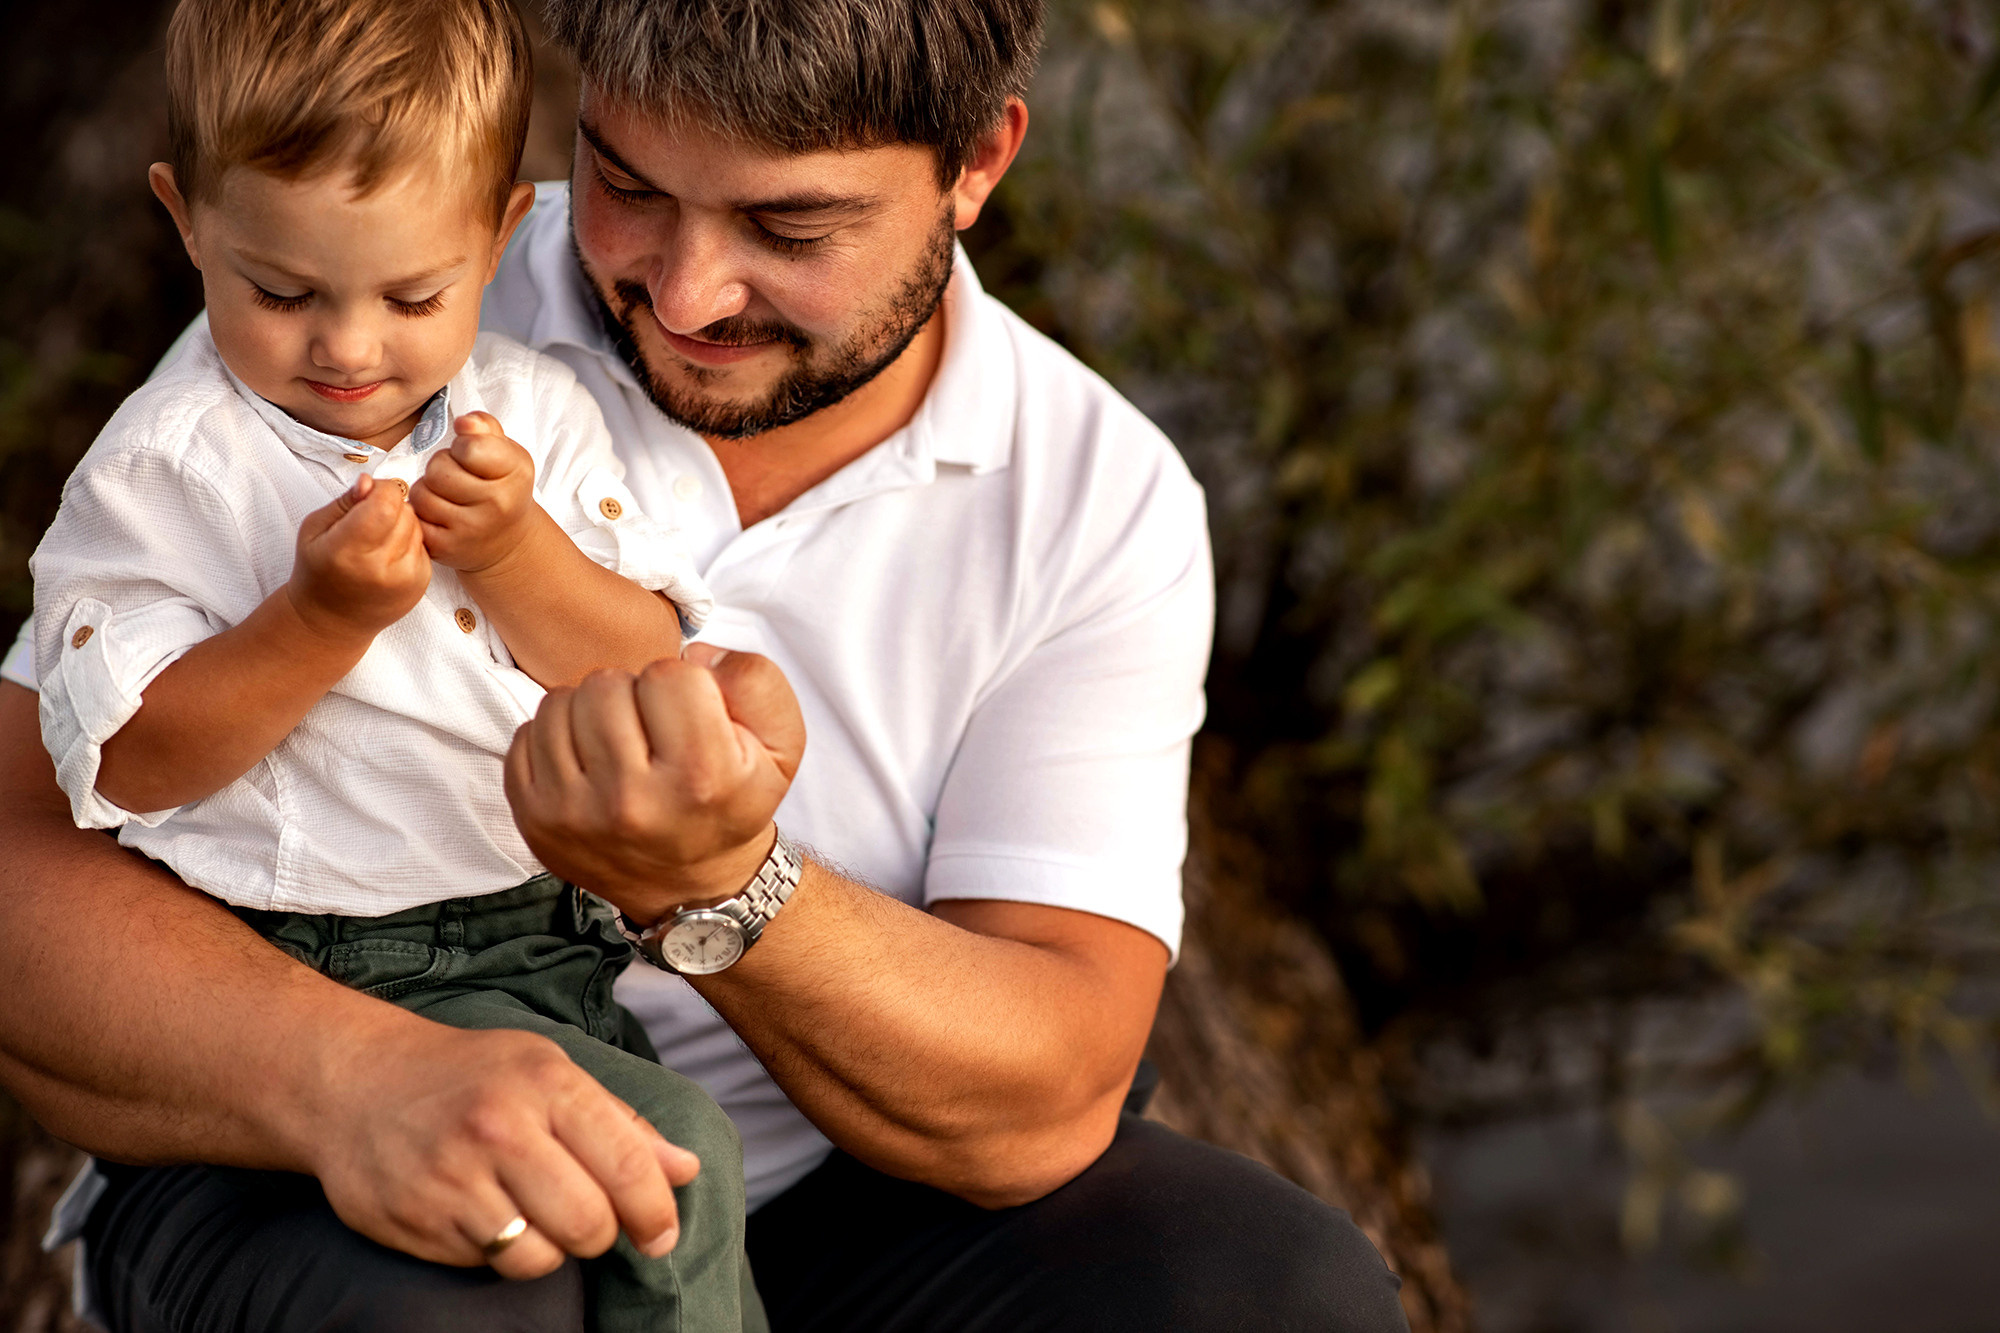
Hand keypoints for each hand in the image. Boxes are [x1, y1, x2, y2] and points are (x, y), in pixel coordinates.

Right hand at [288, 472, 429, 639]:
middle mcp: (381, 568)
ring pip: (418, 526)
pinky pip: (423, 544)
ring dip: (401, 523)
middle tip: (369, 519)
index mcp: (348, 551)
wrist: (332, 619)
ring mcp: (406, 579)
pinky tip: (388, 554)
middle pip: (405, 511)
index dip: (380, 489)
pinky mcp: (421, 584)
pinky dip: (408, 542)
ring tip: (377, 539)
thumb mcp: (315, 529)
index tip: (367, 497)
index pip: (386, 502)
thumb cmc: (319, 569)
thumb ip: (345, 501)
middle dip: (390, 505)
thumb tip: (370, 482)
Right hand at [312, 1011, 699, 1277]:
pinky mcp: (415, 1221)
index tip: (661, 1235)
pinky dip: (497, 1253)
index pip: (628, 1166)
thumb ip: (620, 1124)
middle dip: (600, 1235)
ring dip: (549, 1249)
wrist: (355, 1081)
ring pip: (538, 1258)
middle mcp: (500, 1130)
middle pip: (588, 1224)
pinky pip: (485, 1265)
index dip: (656, 1212)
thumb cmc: (471, 1075)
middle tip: (587, 1220)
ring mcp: (452, 1179)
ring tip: (531, 1215)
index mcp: (546, 1084)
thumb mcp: (550, 1072)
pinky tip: (483, 1215)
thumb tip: (685, 1170)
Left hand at [410, 412, 538, 572]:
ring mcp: (471, 529)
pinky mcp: (446, 548)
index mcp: (515, 474)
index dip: (463, 446)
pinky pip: (415, 517)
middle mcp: (497, 504)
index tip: (471, 455)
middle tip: (458, 478)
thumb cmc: (502, 488)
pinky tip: (439, 515)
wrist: (509, 542)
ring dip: (429, 490)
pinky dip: (422, 513)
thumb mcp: (506, 454)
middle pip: (439, 468)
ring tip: (447, 496)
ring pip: (423, 493)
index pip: (470, 446)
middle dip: (442, 467)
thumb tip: (464, 423)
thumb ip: (485, 428)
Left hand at [504, 645, 806, 919]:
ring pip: (561, 702)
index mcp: (700, 777)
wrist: (693, 885)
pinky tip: (588, 762)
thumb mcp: (781, 744)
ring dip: (591, 711)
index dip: (683, 684)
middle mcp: (632, 800)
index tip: (689, 716)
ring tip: (620, 742)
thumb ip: (755, 680)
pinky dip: (556, 738)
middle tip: (652, 730)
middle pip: (607, 683)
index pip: (668, 674)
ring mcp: (574, 813)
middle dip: (632, 694)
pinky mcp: (534, 819)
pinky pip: (526, 735)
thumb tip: (692, 654)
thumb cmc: (734, 800)